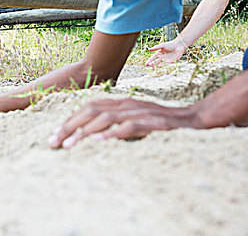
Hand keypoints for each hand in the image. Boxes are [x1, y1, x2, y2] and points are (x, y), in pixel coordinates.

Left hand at [48, 98, 202, 148]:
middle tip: (53, 142)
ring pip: (106, 118)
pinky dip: (113, 134)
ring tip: (69, 145)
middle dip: (69, 126)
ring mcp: (139, 112)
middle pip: (91, 110)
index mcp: (119, 102)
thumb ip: (114, 123)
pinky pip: (130, 127)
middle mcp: (126, 104)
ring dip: (85, 132)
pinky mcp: (153, 122)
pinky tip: (100, 143)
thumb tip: (90, 135)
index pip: (88, 107)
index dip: (69, 120)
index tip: (54, 135)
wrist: (194, 119)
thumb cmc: (160, 123)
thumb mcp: (133, 119)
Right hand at [145, 39, 186, 66]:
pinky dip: (163, 66)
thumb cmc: (170, 44)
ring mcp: (166, 60)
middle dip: (152, 64)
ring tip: (155, 66)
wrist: (179, 46)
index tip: (146, 64)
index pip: (152, 58)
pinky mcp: (170, 62)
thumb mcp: (162, 45)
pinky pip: (166, 65)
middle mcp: (161, 57)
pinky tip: (160, 66)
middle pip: (155, 62)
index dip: (149, 61)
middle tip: (150, 65)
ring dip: (157, 66)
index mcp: (158, 53)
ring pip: (160, 64)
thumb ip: (155, 48)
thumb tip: (148, 49)